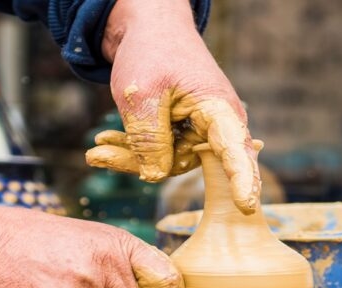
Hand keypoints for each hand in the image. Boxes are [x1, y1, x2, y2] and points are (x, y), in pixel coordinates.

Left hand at [86, 0, 259, 214]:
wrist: (146, 28)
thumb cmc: (150, 52)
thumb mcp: (140, 95)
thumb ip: (148, 139)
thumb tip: (154, 177)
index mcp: (218, 109)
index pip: (235, 149)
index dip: (243, 179)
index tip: (246, 204)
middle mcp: (215, 125)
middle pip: (183, 162)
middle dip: (140, 162)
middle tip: (95, 156)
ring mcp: (198, 131)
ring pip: (165, 161)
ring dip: (129, 155)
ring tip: (95, 149)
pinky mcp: (181, 133)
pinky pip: (159, 152)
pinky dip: (131, 149)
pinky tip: (104, 143)